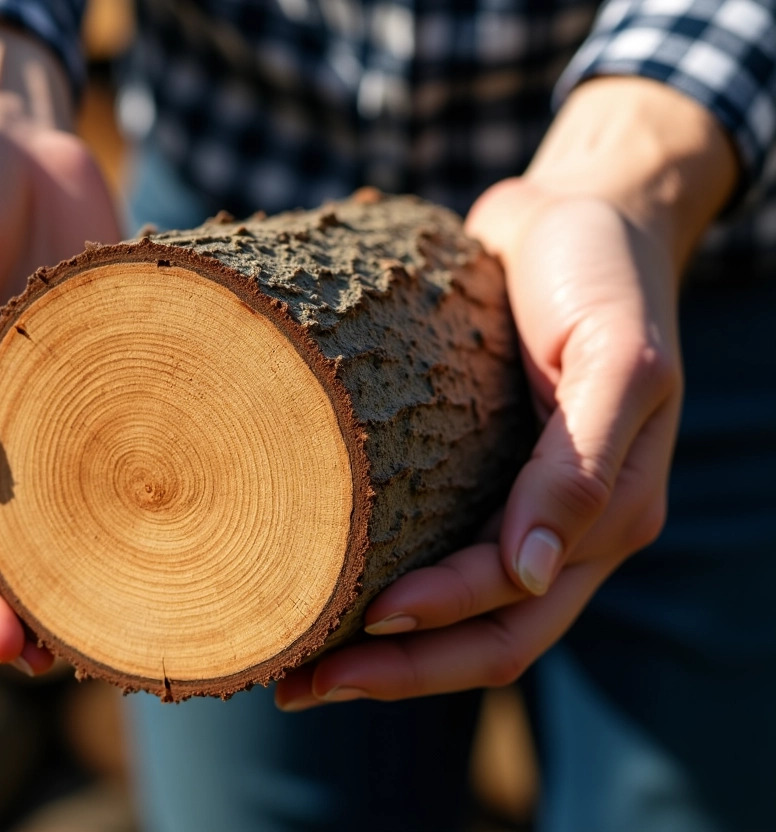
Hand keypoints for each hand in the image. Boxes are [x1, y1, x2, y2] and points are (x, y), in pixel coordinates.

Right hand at [0, 110, 119, 672]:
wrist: (5, 135)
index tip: (16, 646)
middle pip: (3, 556)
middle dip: (43, 618)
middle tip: (107, 661)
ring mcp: (49, 418)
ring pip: (69, 526)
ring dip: (100, 582)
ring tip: (155, 631)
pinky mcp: (112, 387)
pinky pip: (129, 457)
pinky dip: (148, 504)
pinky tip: (199, 532)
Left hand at [274, 77, 736, 709]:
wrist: (579, 213)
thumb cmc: (600, 275)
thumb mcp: (617, 355)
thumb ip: (587, 463)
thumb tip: (533, 571)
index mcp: (605, 516)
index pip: (515, 609)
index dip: (438, 625)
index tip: (357, 622)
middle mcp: (560, 530)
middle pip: (480, 640)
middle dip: (392, 672)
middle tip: (292, 686)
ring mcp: (515, 507)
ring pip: (453, 616)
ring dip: (377, 650)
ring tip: (287, 659)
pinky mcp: (474, 475)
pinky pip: (431, 554)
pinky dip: (380, 585)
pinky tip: (315, 585)